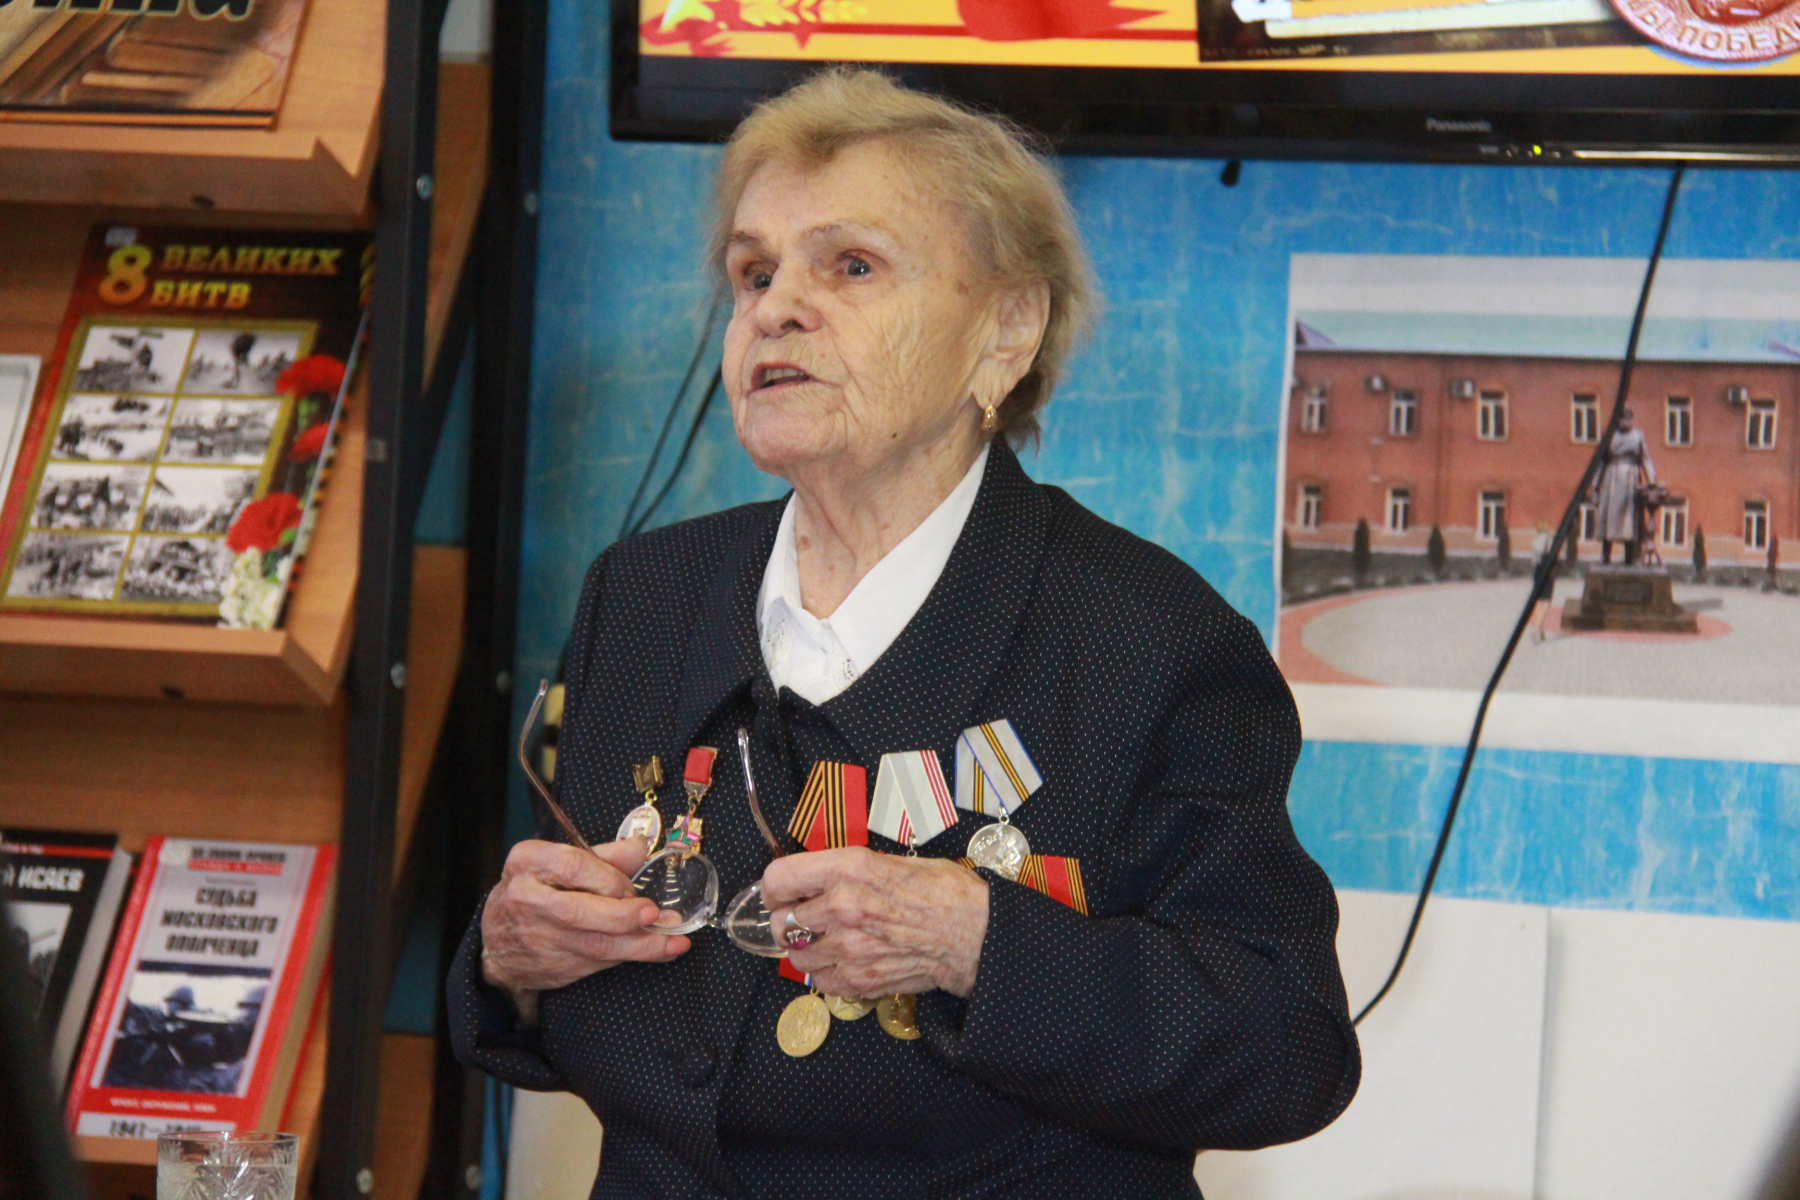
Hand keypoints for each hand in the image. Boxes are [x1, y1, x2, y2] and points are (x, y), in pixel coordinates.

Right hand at [480, 839, 689, 1022]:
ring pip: (595, 942)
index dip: (609, 877)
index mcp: (527, 863)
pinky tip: (664, 949)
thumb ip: (602, 855)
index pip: (573, 866)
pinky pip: (602, 959)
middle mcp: (528, 899)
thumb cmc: (535, 890)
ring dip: (642, 942)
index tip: (630, 885)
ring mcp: (540, 936)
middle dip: (623, 914)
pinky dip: (637, 954)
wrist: (500, 943)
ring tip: (674, 936)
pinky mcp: (557, 963)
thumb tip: (641, 847)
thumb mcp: (557, 861)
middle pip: (580, 910)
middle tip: (653, 912)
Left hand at [762, 847, 988, 999]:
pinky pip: (820, 981)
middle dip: (790, 920)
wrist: (975, 934)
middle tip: (806, 919)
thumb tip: (820, 879)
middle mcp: (842, 907)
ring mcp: (848, 948)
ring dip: (807, 948)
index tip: (781, 893)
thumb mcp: (892, 860)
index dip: (774, 888)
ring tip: (827, 942)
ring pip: (796, 954)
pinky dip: (827, 973)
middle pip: (781, 921)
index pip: (778, 879)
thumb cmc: (944, 892)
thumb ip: (850, 870)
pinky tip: (845, 961)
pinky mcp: (859, 980)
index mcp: (849, 869)